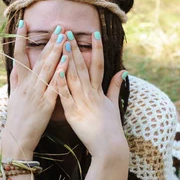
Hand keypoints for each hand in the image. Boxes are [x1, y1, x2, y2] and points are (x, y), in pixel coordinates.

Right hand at [0, 21, 63, 156]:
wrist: (16, 138)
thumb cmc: (17, 118)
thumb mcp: (14, 96)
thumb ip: (17, 80)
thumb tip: (16, 67)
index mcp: (20, 82)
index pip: (19, 55)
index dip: (21, 39)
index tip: (24, 23)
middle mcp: (28, 85)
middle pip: (39, 59)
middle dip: (49, 42)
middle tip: (58, 26)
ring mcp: (37, 93)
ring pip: (47, 68)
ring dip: (56, 51)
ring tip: (64, 37)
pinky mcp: (46, 103)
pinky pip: (55, 85)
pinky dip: (60, 72)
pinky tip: (66, 61)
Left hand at [57, 31, 129, 160]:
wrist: (110, 146)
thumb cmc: (111, 128)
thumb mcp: (114, 105)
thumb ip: (116, 87)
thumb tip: (123, 71)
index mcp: (99, 91)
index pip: (98, 65)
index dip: (97, 49)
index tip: (94, 34)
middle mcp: (91, 93)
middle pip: (82, 67)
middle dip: (75, 49)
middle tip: (69, 32)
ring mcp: (82, 102)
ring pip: (73, 77)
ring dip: (67, 60)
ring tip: (61, 45)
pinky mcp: (73, 113)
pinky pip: (65, 96)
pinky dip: (61, 83)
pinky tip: (56, 71)